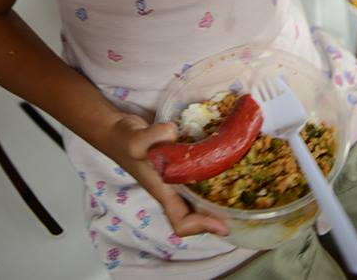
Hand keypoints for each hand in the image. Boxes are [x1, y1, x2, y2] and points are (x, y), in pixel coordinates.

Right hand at [104, 113, 228, 237]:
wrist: (116, 129)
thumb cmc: (124, 141)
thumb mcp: (136, 140)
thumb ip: (153, 137)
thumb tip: (173, 132)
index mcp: (162, 190)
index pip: (182, 221)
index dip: (202, 226)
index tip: (224, 224)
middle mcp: (171, 188)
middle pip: (197, 212)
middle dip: (217, 211)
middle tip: (239, 202)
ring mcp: (174, 176)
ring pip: (198, 195)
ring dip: (216, 193)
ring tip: (238, 184)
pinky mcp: (177, 162)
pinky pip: (197, 174)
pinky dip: (211, 171)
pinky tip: (224, 157)